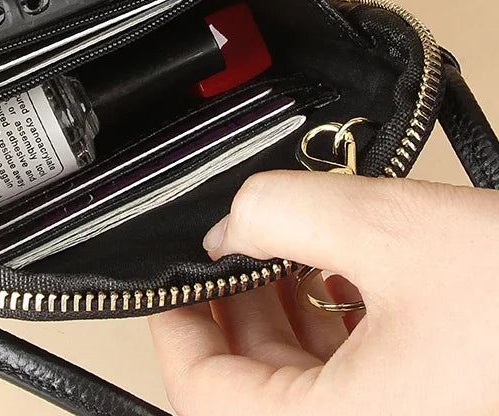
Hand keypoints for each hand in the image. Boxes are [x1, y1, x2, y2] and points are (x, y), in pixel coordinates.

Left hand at [149, 171, 498, 414]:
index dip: (175, 325)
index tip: (167, 277)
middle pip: (253, 390)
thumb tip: (228, 220)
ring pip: (308, 384)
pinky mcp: (438, 405)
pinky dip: (340, 327)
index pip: (203, 397)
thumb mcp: (390, 228)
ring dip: (287, 313)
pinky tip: (345, 272)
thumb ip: (281, 210)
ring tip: (286, 247)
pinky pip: (361, 382)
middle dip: (235, 309)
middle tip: (230, 248)